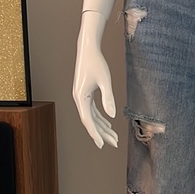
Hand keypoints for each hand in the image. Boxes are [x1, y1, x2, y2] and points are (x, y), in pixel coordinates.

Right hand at [72, 17, 118, 148]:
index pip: (88, 120)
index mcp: (80, 97)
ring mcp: (82, 97)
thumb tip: (112, 116)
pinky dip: (101, 118)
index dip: (95, 133)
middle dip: (103, 133)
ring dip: (103, 127)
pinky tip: (108, 124)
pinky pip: (93, 111)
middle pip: (91, 122)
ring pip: (92, 117)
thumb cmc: (96, 62)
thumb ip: (108, 98)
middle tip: (115, 143)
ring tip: (115, 137)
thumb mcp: (105, 81)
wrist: (88, 49)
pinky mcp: (85, 94)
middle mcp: (79, 99)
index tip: (102, 144)